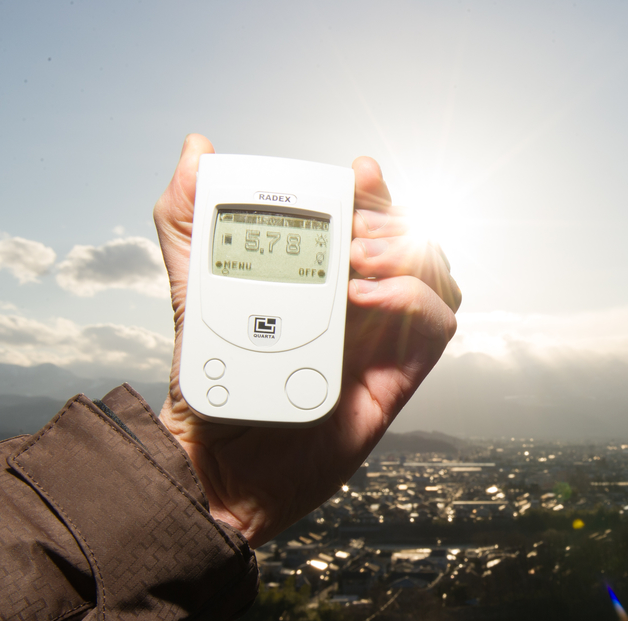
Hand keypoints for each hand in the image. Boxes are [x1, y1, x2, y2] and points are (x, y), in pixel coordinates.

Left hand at [153, 135, 459, 546]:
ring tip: (357, 260)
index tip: (357, 175)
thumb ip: (189, 220)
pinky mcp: (396, 379)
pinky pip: (437, 327)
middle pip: (414, 241)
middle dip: (391, 220)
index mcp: (324, 280)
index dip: (377, 192)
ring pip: (437, 277)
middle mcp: (362, 307)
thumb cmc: (210, 384)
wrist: (212, 462)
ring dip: (409, 254)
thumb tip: (196, 151)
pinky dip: (413, 299)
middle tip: (352, 229)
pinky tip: (367, 297)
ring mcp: (383, 341)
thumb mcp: (190, 287)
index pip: (374, 220)